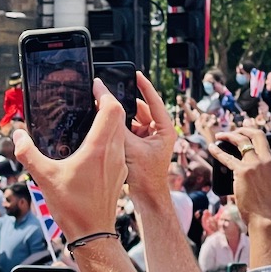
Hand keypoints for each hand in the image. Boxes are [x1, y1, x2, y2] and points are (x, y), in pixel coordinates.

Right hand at [14, 80, 127, 238]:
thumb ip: (28, 153)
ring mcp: (119, 164)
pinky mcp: (119, 174)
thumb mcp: (44, 177)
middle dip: (107, 103)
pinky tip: (93, 145)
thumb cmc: (73, 207)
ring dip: (110, 121)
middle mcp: (113, 152)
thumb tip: (18, 136)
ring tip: (91, 117)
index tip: (94, 85)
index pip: (111, 109)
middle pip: (118, 117)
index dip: (104, 93)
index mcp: (98, 148)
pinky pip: (118, 147)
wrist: (93, 233)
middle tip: (91, 97)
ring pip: (120, 132)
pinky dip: (109, 138)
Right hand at [118, 72, 175, 203]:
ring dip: (120, 117)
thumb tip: (105, 108)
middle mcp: (159, 131)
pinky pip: (127, 131)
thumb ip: (117, 126)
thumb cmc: (146, 176)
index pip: (153, 101)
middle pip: (140, 110)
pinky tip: (106, 126)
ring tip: (105, 110)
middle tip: (110, 94)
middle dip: (125, 103)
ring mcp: (149, 139)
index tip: (135, 73)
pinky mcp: (139, 146)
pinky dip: (118, 128)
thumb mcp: (130, 147)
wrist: (147, 197)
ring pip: (132, 120)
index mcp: (165, 129)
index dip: (144, 86)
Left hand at [209, 128, 270, 227]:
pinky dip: (218, 151)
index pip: (264, 143)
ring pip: (241, 141)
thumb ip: (262, 172)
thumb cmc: (264, 205)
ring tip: (220, 135)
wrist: (265, 217)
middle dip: (243, 129)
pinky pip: (227, 157)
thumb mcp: (269, 184)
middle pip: (256, 135)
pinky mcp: (243, 171)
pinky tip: (212, 148)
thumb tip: (244, 165)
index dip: (253, 135)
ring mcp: (255, 164)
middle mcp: (267, 160)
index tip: (244, 133)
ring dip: (229, 136)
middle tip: (233, 130)